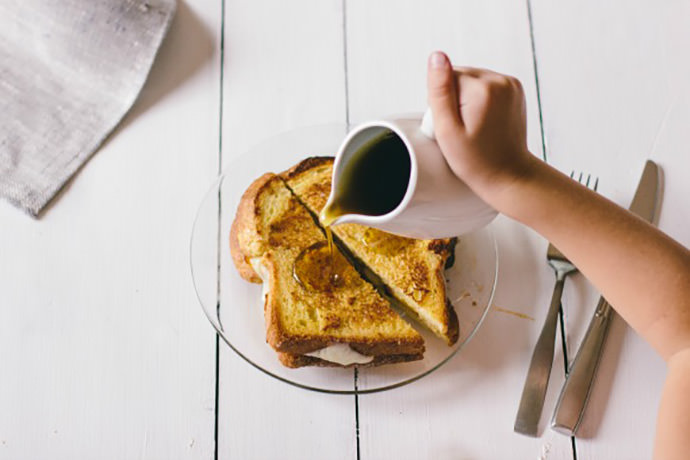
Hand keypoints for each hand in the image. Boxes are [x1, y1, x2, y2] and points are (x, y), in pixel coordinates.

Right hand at [427, 51, 535, 207]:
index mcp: (483, 88)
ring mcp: (511, 83)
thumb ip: (439, 91)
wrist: (508, 174)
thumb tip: (437, 56)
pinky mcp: (515, 88)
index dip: (442, 103)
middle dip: (454, 99)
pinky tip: (483, 120)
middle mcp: (500, 80)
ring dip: (466, 99)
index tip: (453, 126)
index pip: (446, 77)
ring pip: (471, 80)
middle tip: (463, 129)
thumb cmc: (475, 160)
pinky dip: (480, 100)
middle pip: (460, 76)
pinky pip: (485, 85)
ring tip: (474, 126)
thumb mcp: (448, 130)